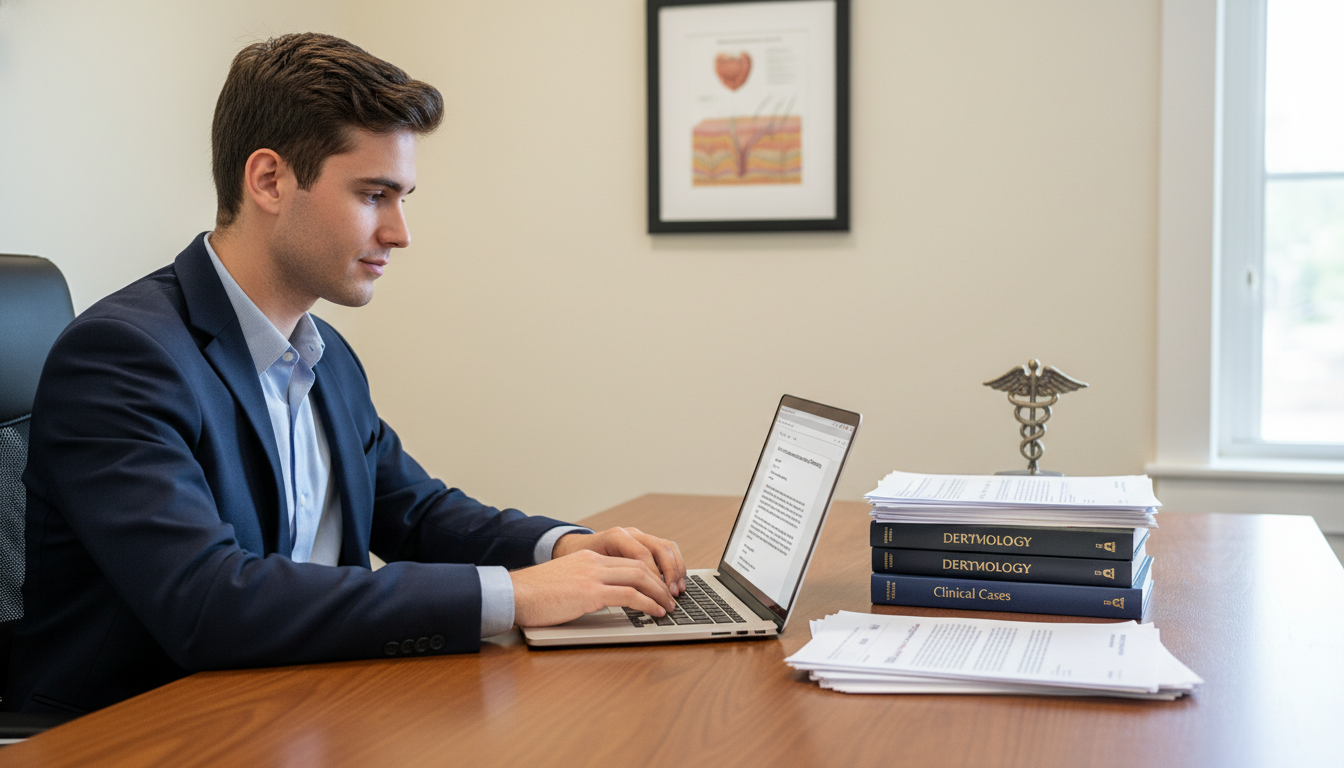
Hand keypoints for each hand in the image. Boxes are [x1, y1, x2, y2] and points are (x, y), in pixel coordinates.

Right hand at [511, 550, 676, 626]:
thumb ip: (585, 584)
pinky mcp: (591, 592)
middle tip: (670, 598)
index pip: (628, 561)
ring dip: (659, 594)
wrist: (514, 594)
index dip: (649, 574)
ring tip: (668, 608)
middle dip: (660, 583)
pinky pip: (630, 596)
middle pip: (639, 567)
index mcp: (588, 557)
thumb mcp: (565, 582)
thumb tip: (602, 600)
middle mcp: (594, 562)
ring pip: (640, 578)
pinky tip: (655, 613)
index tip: (659, 588)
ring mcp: (593, 575)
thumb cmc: (534, 595)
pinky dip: (648, 604)